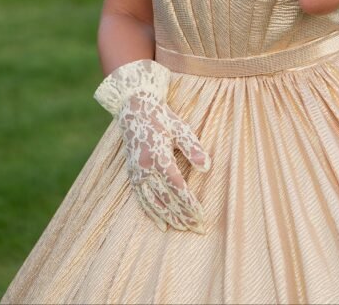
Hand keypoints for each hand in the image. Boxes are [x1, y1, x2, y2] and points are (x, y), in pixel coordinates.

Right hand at [94, 58, 210, 233]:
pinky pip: (141, 200)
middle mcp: (145, 168)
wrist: (135, 109)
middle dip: (183, 216)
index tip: (202, 216)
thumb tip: (206, 168)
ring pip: (154, 203)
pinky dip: (152, 214)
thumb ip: (193, 149)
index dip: (189, 204)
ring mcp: (136, 173)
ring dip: (170, 218)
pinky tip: (162, 225)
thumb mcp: (181, 128)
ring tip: (184, 229)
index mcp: (159, 156)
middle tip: (198, 229)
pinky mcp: (132, 176)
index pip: (177, 188)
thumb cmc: (162, 118)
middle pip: (167, 199)